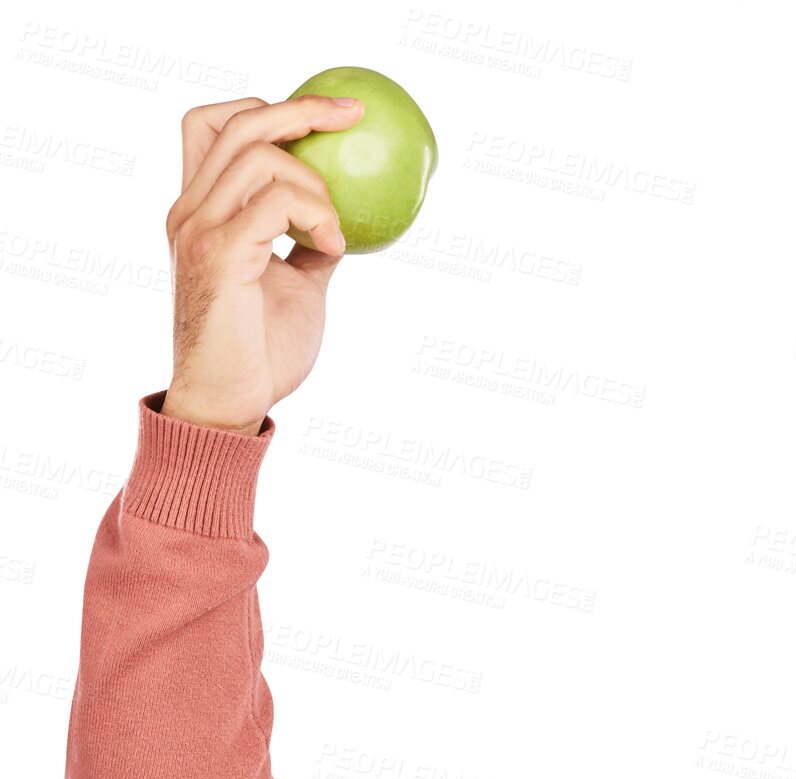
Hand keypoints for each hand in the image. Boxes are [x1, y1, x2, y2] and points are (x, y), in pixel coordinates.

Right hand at [162, 94, 363, 433]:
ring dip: (317, 188)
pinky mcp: (219, 254)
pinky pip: (275, 203)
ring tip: (334, 236)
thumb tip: (346, 219)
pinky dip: (317, 217)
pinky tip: (332, 250)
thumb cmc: (262, 352)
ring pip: (260, 157)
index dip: (266, 108)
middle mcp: (189, 210)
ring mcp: (199, 229)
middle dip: (303, 111)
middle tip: (354, 119)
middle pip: (238, 124)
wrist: (231, 402)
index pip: (212, 127)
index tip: (327, 117)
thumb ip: (307, 245)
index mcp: (200, 211)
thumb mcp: (297, 285)